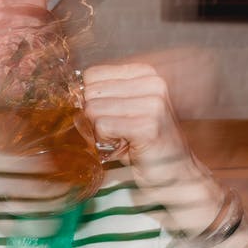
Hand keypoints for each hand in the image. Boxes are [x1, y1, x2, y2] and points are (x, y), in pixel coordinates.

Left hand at [80, 63, 224, 230]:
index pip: (91, 75)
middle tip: (118, 132)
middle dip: (95, 117)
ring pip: (93, 110)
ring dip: (101, 132)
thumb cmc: (144, 143)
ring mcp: (153, 103)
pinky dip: (106, 142)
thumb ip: (102, 95)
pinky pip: (102, 126)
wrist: (177, 174)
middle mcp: (152, 83)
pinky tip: (125, 147)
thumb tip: (70, 93)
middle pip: (90, 92)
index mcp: (145, 73)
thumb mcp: (123, 110)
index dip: (91, 100)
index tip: (111, 116)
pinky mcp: (148, 126)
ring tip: (124, 140)